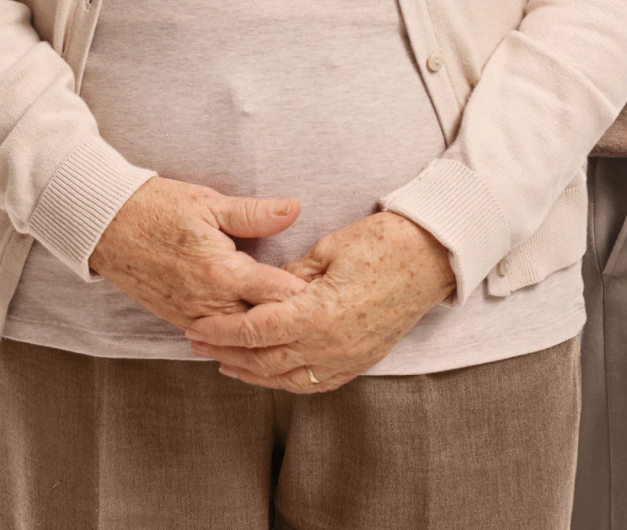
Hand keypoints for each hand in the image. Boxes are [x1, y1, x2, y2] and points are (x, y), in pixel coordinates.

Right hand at [89, 177, 308, 331]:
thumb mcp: (208, 203)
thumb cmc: (157, 208)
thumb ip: (254, 213)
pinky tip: (259, 335)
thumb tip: (294, 209)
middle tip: (324, 320)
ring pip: (241, 339)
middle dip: (292, 323)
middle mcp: (210, 303)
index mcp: (222, 272)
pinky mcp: (180, 320)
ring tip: (299, 334)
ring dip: (267, 336)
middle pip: (264, 326)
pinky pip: (219, 339)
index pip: (278, 295)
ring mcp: (194, 317)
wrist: (106, 225)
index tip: (331, 296)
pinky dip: (240, 338)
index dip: (308, 296)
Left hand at [183, 209, 454, 392]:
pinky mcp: (358, 362)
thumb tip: (262, 288)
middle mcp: (329, 344)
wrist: (429, 259)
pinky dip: (284, 381)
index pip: (256, 329)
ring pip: (286, 377)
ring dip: (250, 372)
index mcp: (318, 312)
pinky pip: (313, 383)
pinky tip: (268, 374)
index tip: (198, 325)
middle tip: (197, 343)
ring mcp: (346, 358)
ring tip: (223, 362)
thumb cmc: (380, 244)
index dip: (222, 330)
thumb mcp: (328, 249)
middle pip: (264, 359)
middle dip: (226, 352)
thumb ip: (291, 275)